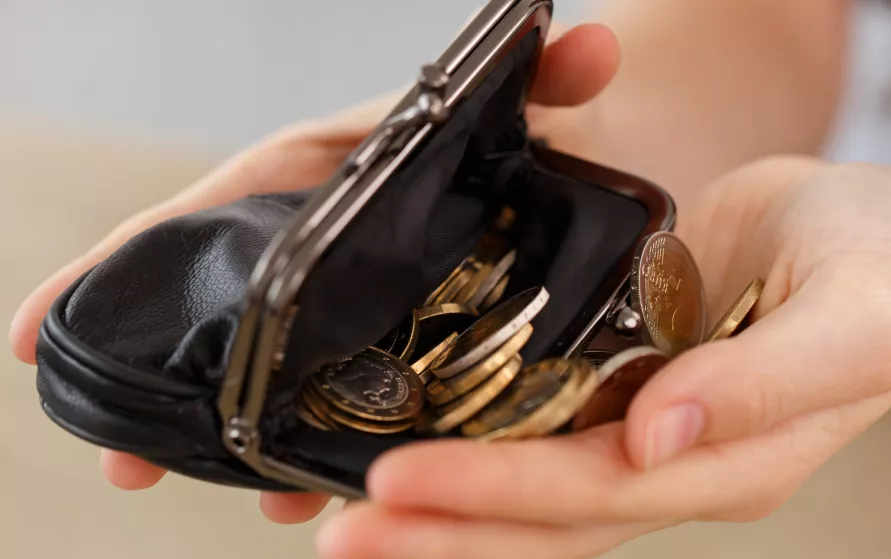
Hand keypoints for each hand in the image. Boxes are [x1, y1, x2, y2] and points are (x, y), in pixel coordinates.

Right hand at [7, 24, 620, 522]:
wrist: (589, 169)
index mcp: (319, 177)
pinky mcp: (400, 350)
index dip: (119, 268)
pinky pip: (342, 405)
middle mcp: (320, 247)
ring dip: (241, 439)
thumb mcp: (528, 103)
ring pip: (275, 374)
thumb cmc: (529, 129)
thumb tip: (594, 42)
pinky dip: (320, 449)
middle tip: (121, 458)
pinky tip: (310, 495)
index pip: (203, 215)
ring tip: (219, 494)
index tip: (29, 330)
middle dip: (163, 384)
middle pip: (219, 315)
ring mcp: (354, 307)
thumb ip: (549, 78)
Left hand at [313, 157, 890, 557]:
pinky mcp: (617, 380)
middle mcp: (673, 458)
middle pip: (545, 515)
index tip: (400, 483)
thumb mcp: (850, 317)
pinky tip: (412, 449)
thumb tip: (658, 432)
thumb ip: (764, 383)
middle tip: (344, 532)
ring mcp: (640, 425)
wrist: (872, 236)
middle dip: (443, 525)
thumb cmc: (876, 265)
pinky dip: (471, 449)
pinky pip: (536, 429)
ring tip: (346, 515)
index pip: (596, 491)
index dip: (495, 491)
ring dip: (444, 505)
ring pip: (531, 488)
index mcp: (731, 459)